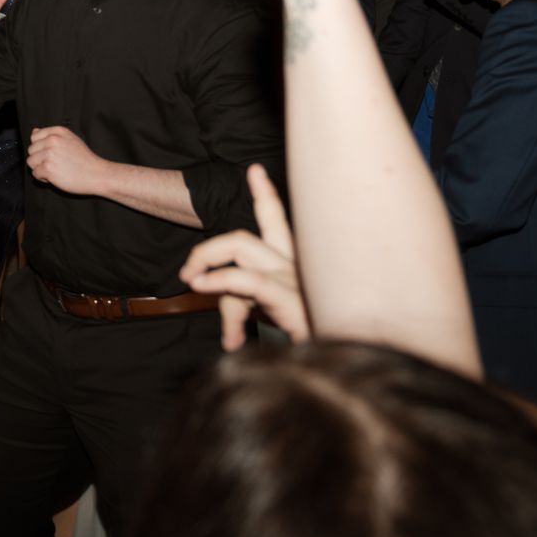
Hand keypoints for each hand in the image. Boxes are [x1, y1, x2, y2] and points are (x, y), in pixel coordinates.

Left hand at [26, 125, 106, 195]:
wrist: (97, 174)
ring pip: (31, 162)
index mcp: (58, 131)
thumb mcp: (70, 139)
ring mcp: (50, 154)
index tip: (50, 154)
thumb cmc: (85, 159)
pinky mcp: (48, 168)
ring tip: (54, 170)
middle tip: (55, 164)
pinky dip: (43, 178)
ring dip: (40, 168)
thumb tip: (34, 131)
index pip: (34, 137)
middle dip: (39, 159)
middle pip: (31, 150)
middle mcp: (53, 140)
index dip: (40, 148)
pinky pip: (35, 173)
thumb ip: (51, 135)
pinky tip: (55, 177)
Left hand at [179, 164, 307, 350]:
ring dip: (206, 258)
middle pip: (244, 237)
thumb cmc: (315, 344)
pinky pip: (248, 279)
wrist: (348, 367)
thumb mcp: (272, 320)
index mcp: (297, 267)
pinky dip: (219, 280)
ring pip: (240, 246)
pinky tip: (201, 286)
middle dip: (209, 248)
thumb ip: (245, 308)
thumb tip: (223, 320)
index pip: (279, 223)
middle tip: (188, 271)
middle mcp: (297, 266)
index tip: (254, 170)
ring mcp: (296, 279)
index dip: (265, 195)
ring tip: (191, 282)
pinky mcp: (292, 298)